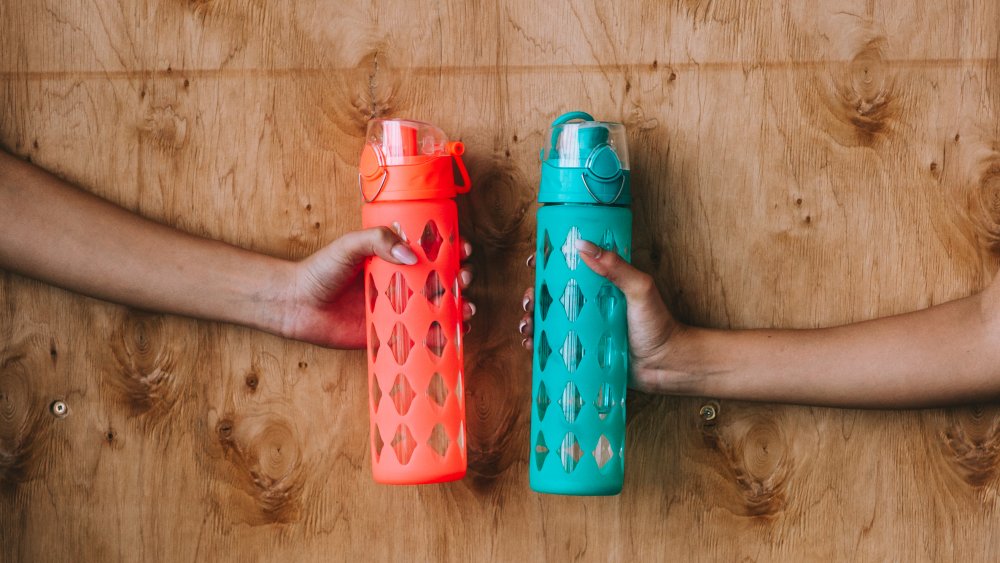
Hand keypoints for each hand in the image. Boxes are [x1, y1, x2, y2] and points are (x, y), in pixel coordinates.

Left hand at [280, 227, 475, 348]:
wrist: (296, 305)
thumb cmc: (320, 271)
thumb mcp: (348, 246)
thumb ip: (377, 242)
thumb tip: (411, 255)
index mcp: (394, 256)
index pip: (431, 249)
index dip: (452, 248)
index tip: (463, 248)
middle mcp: (401, 281)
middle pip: (442, 278)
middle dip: (461, 278)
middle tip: (463, 278)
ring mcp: (399, 308)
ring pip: (438, 307)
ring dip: (459, 307)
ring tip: (466, 308)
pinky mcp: (392, 333)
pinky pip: (422, 336)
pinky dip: (441, 336)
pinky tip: (453, 334)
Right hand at [519, 239, 684, 391]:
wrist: (667, 365)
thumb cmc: (659, 325)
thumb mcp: (640, 289)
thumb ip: (616, 267)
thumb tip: (583, 245)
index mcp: (601, 285)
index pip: (569, 268)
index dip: (548, 263)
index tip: (534, 261)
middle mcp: (589, 306)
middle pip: (551, 295)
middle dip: (532, 295)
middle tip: (528, 300)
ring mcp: (583, 330)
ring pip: (548, 322)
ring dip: (531, 321)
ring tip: (527, 326)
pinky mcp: (582, 352)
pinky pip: (555, 347)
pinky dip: (539, 346)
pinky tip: (531, 346)